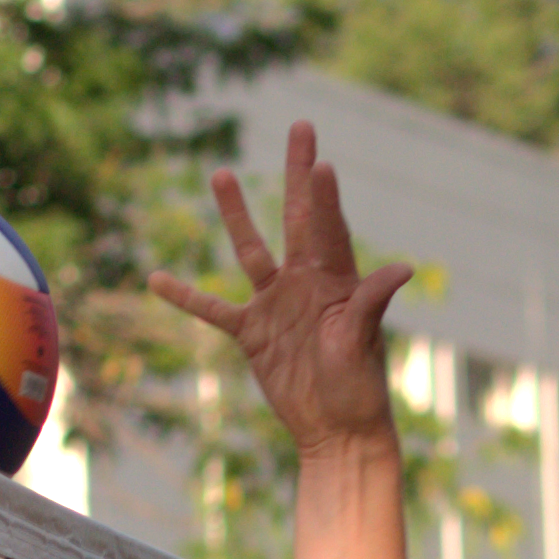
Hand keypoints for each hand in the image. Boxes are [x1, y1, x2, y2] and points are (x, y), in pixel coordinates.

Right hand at [151, 125, 420, 463]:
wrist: (337, 431)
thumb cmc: (360, 388)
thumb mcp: (362, 342)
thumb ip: (371, 301)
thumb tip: (402, 268)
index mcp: (338, 282)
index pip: (328, 227)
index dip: (324, 195)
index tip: (321, 161)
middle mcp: (306, 283)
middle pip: (298, 218)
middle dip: (299, 174)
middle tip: (302, 128)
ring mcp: (276, 305)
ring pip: (250, 250)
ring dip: (237, 214)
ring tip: (223, 174)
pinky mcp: (253, 333)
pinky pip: (212, 309)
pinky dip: (185, 296)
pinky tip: (156, 278)